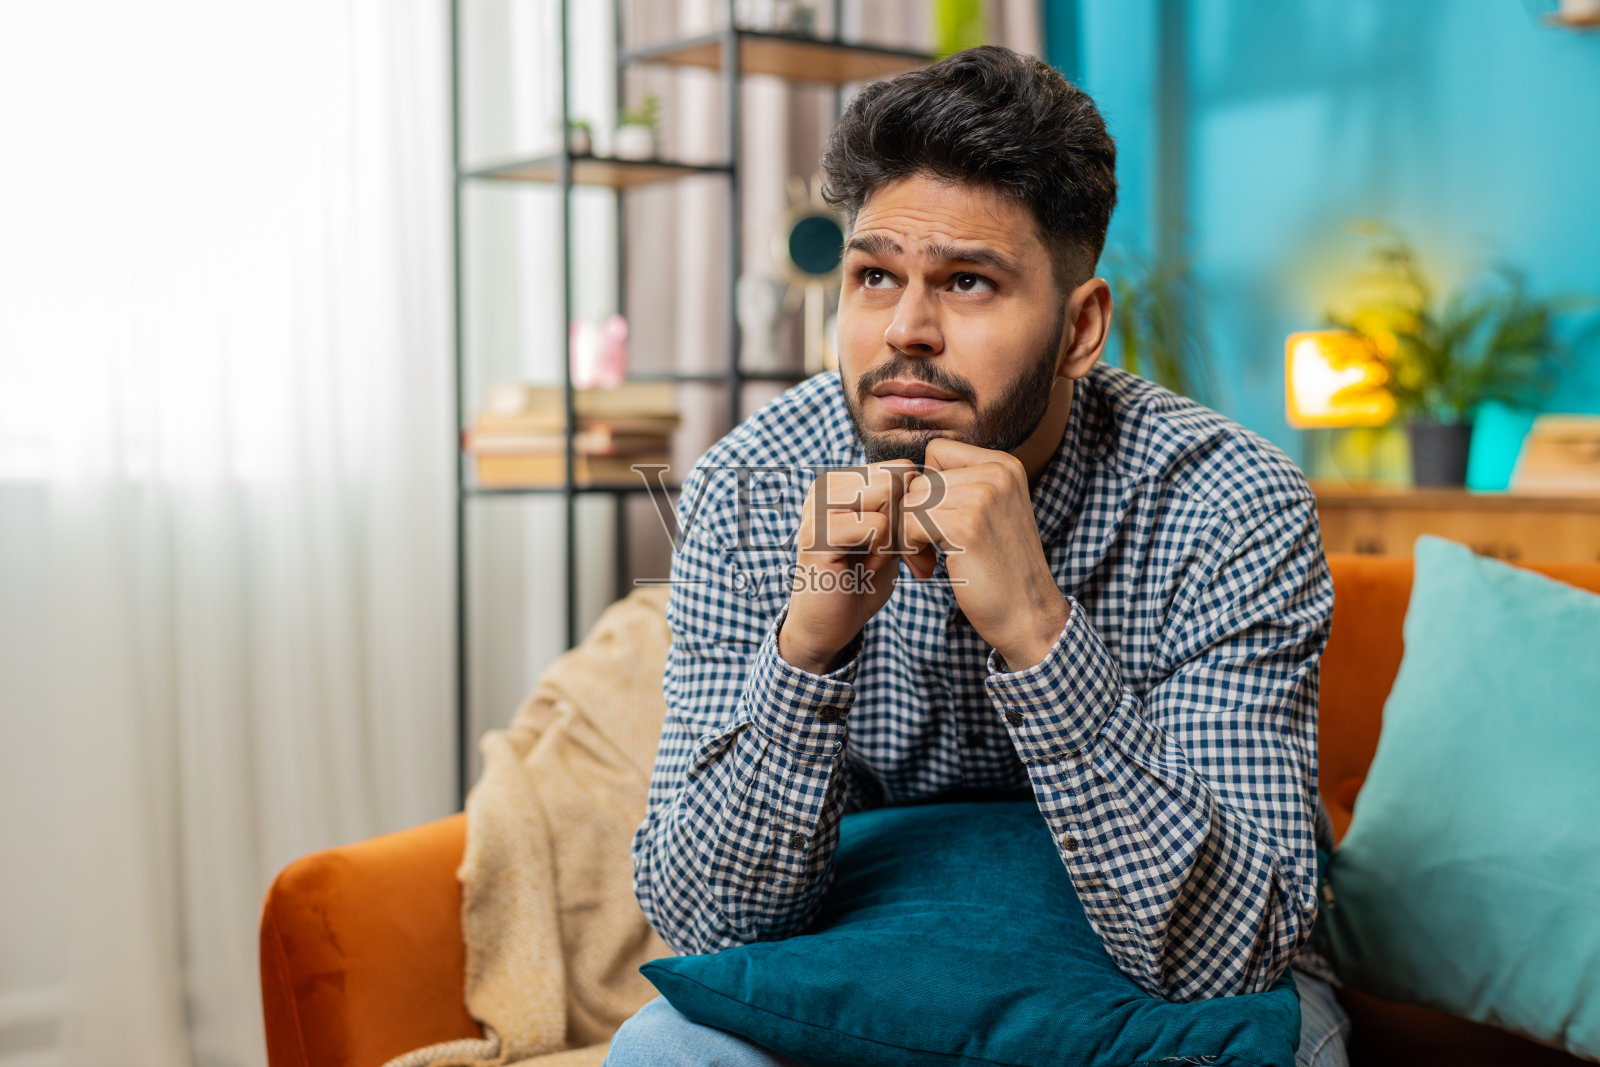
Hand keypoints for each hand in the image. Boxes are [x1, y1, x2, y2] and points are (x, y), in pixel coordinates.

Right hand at [777, 460, 917, 673]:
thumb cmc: (861, 582)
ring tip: (874, 559)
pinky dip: (883, 553)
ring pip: (888, 494)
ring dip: (893, 536)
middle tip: (892, 554)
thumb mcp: (889, 537)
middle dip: (906, 520)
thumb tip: (927, 479)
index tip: (900, 543)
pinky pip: (878, 526)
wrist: (829, 628)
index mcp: (839, 483)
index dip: (912, 507)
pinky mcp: (818, 535)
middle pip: (896, 477)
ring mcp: (817, 508)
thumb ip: (902, 507)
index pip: (899, 468)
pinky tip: (865, 569)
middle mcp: (824, 487)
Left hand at [901, 438, 1070, 669]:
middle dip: (914, 517)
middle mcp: (997, 473)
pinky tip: (930, 568)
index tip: (938, 523)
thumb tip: (905, 472)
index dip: (927, 489)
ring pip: (910, 502)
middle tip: (930, 552)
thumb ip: (961, 485)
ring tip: (930, 560)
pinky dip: (910, 549)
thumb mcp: (991, 512)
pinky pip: (909, 524)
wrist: (1029, 614)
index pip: (937, 452)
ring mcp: (984, 496)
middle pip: (919, 480)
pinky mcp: (967, 525)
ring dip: (910, 536)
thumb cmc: (1001, 569)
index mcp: (1004, 464)